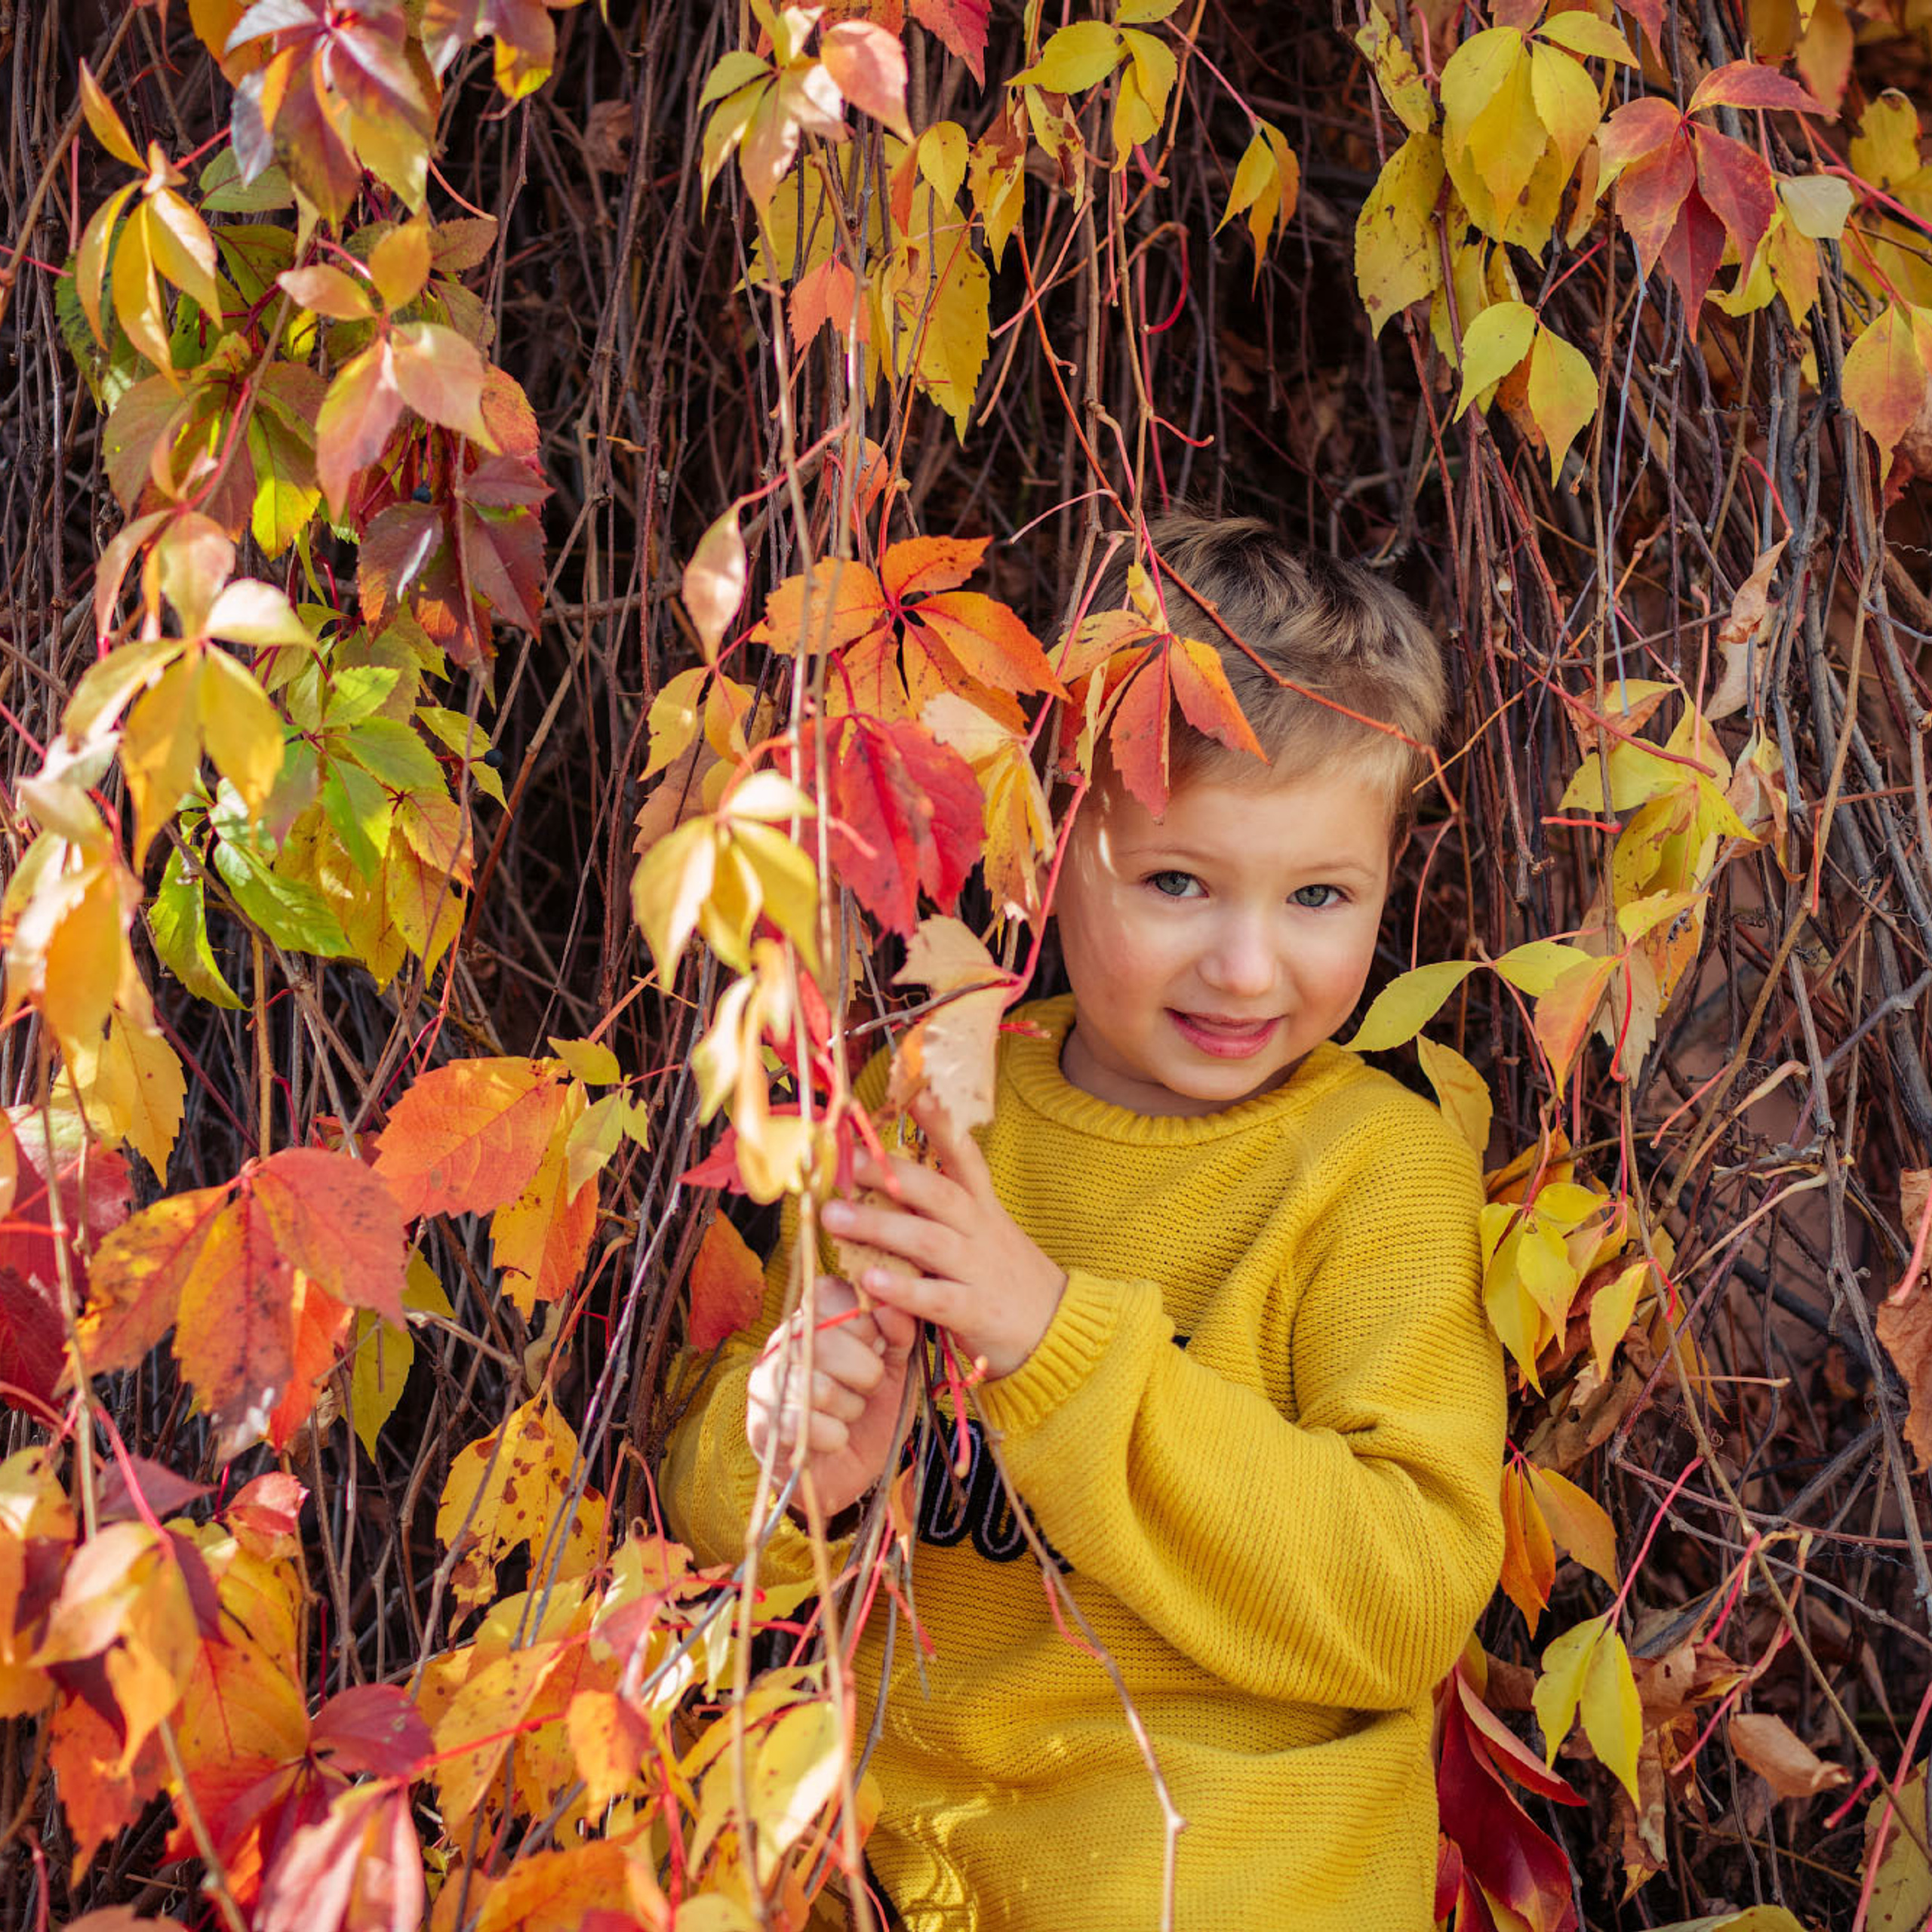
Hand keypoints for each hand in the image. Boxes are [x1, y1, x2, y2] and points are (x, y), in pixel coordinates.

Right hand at [746, 1275, 917, 1519]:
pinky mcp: (762, 1424)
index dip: (865, 1323)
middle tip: (867, 1387)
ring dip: (850, 1409)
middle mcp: (782, 1342)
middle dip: (865, 1372)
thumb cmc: (871, 1410)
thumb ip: (898, 1331)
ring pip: (820, 1388)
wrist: (850, 1471)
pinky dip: (834, 1438)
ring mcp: (766, 1382)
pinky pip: (807, 1427)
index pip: (830, 1293)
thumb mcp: (895, 1366)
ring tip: (848, 1414)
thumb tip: (893, 1304)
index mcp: (812, 1317)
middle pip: (826, 1339)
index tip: (877, 1346)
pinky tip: (832, 1439)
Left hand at [821, 1089, 1065, 1379]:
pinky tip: (871, 1282)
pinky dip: (904, 1290)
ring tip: (835, 1218)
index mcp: (981, 1207)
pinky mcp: (978, 1313)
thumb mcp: (983, 1232)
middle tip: (844, 1162)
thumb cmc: (1005, 1277)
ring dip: (880, 1227)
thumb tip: (885, 1177)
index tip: (912, 1088)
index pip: (962, 1154)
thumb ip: (939, 1209)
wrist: (1061, 1329)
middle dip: (889, 1175)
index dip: (939, 1121)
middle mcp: (981, 1230)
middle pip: (937, 1193)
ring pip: (929, 1241)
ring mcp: (980, 1270)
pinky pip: (938, 1299)